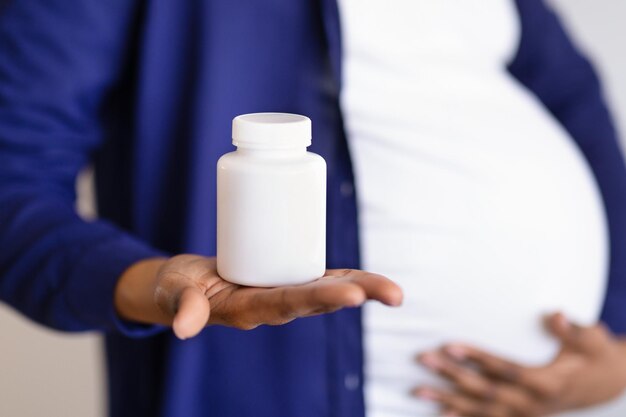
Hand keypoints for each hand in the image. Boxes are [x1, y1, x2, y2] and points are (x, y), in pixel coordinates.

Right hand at [115, 254, 402, 339]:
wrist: (187, 285)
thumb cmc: (179, 289)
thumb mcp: (176, 294)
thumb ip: (184, 306)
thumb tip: (183, 329)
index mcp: (251, 310)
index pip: (291, 304)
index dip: (321, 298)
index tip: (352, 294)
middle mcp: (274, 304)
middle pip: (320, 299)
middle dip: (355, 294)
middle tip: (392, 294)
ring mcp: (283, 291)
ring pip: (327, 289)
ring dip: (362, 288)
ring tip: (396, 294)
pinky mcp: (285, 277)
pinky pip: (320, 276)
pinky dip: (346, 276)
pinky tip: (370, 279)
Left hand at [414, 313, 625, 416]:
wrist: (603, 384)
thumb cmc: (593, 354)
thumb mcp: (591, 339)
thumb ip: (572, 329)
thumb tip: (555, 315)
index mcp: (547, 382)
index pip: (505, 369)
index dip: (477, 358)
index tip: (449, 345)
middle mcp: (532, 403)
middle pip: (485, 390)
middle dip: (451, 375)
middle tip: (423, 358)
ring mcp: (524, 414)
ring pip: (480, 409)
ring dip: (447, 399)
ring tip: (417, 390)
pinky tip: (439, 413)